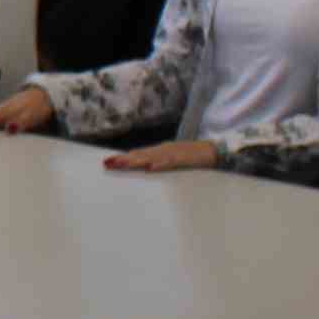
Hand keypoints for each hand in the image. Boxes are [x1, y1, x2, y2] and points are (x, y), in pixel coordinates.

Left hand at [101, 137, 226, 175]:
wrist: (211, 151)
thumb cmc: (190, 157)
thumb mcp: (170, 160)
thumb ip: (157, 163)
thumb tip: (143, 169)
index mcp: (159, 151)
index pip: (137, 154)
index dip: (122, 158)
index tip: (107, 163)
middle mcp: (163, 150)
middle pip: (140, 154)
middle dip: (124, 159)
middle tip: (108, 163)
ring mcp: (173, 153)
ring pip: (151, 157)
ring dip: (136, 160)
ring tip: (122, 164)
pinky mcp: (184, 158)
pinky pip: (171, 162)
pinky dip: (161, 164)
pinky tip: (151, 167)